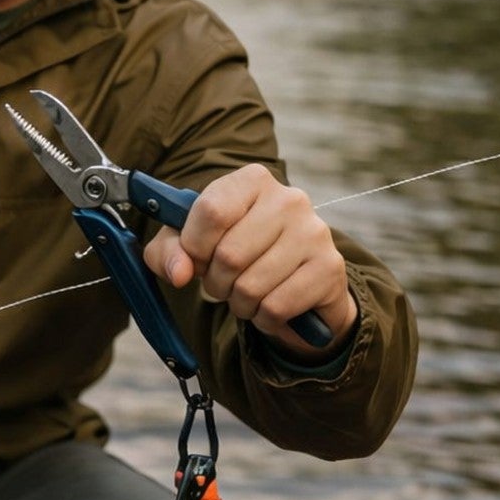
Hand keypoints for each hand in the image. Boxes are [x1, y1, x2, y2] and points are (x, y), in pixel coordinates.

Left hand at [142, 163, 356, 353]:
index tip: (197, 258)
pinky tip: (272, 306)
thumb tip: (179, 272)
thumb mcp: (192, 247)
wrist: (298, 284)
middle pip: (229, 254)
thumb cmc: (236, 255)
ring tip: (249, 294)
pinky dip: (264, 318)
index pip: (211, 212)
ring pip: (251, 286)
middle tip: (225, 281)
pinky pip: (276, 307)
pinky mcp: (329, 268)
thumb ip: (170, 252)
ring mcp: (314, 232)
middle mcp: (289, 198)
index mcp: (253, 180)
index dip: (194, 247)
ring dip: (240, 303)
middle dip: (216, 282)